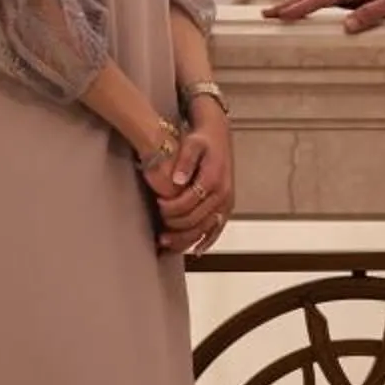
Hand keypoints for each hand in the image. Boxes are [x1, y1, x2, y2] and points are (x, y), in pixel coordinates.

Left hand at [146, 112, 233, 259]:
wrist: (218, 134)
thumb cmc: (202, 139)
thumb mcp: (191, 143)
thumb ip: (184, 161)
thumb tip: (177, 180)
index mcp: (213, 179)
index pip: (188, 203)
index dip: (170, 208)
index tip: (157, 205)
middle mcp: (223, 193)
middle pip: (196, 220)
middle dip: (175, 227)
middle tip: (157, 229)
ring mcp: (226, 202)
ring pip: (205, 229)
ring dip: (186, 240)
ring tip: (167, 245)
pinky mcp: (227, 206)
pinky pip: (217, 228)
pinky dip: (206, 241)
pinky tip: (195, 250)